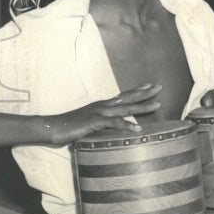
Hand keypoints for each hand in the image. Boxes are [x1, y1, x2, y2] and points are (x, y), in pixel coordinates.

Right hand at [45, 84, 163, 145]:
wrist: (53, 127)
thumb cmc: (69, 127)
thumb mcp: (88, 124)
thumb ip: (99, 124)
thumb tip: (107, 129)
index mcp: (102, 105)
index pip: (123, 95)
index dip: (137, 89)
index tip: (150, 84)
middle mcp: (103, 105)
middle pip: (128, 97)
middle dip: (145, 92)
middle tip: (160, 87)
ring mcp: (99, 112)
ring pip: (126, 108)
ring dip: (143, 106)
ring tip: (158, 105)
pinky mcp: (95, 122)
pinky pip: (114, 123)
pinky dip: (127, 125)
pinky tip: (138, 128)